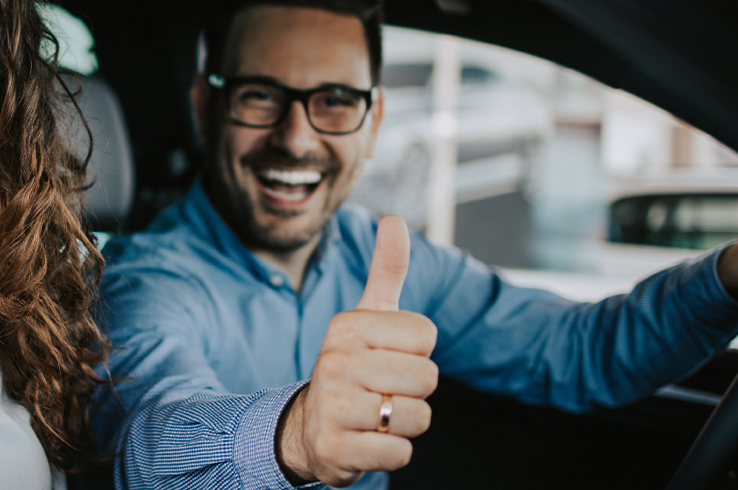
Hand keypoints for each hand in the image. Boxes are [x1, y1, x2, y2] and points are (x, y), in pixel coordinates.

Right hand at [277, 215, 438, 486]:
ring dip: (405, 423)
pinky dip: (392, 452)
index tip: (387, 357)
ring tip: (377, 415)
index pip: (427, 335)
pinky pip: (400, 453)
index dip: (416, 352)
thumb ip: (386, 271)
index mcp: (348, 326)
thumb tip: (393, 219)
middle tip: (383, 390)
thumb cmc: (353, 366)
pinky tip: (368, 440)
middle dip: (414, 391)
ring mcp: (334, 407)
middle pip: (428, 378)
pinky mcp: (337, 450)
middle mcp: (336, 362)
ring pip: (418, 417)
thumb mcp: (367, 317)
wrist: (310, 426)